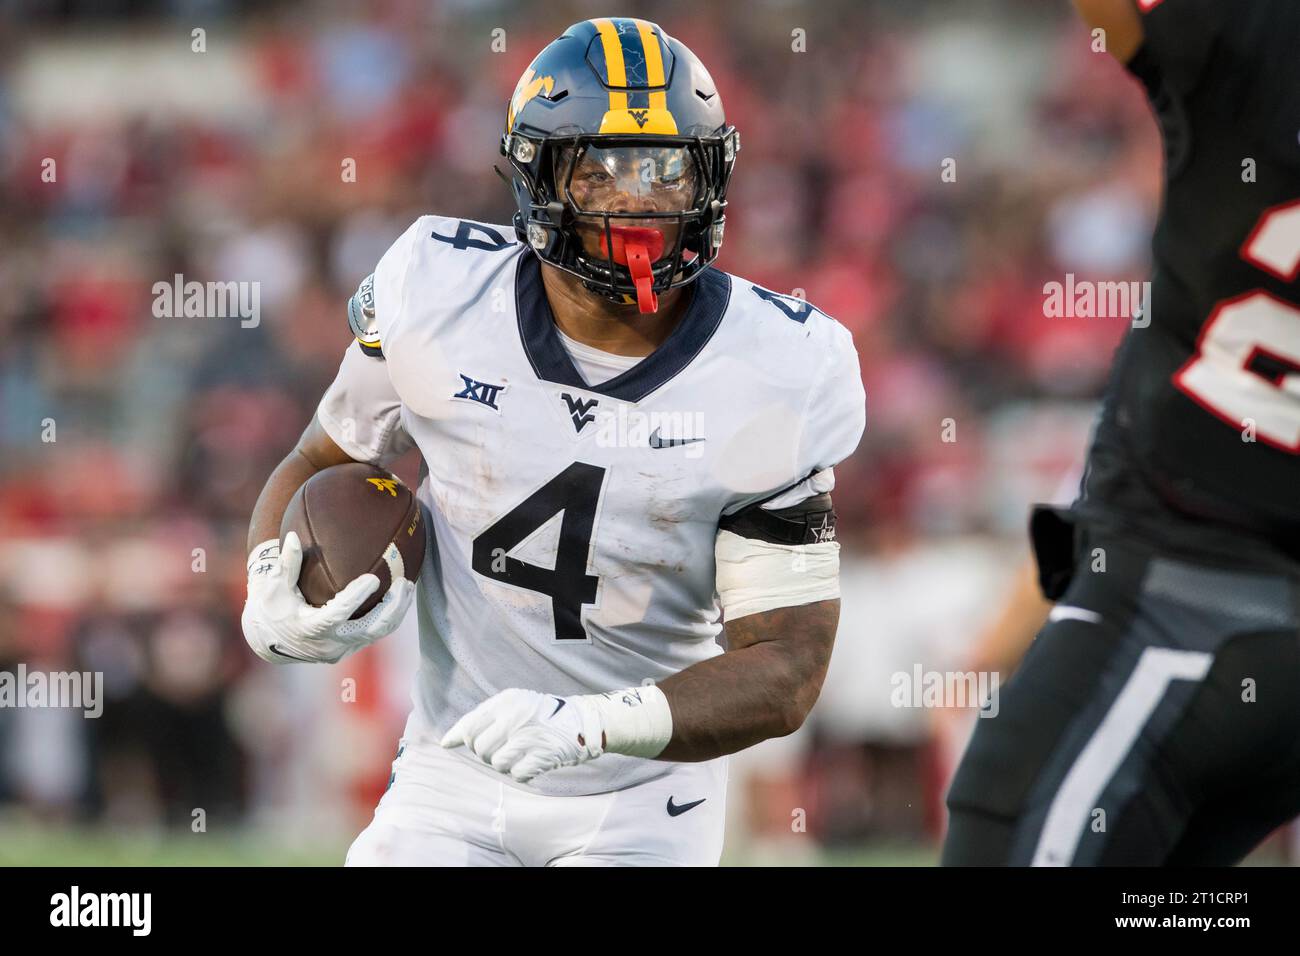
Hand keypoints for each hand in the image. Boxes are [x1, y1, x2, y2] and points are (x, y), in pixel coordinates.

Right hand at [241, 531, 414, 664]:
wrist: (268, 640)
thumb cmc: (271, 607)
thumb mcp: (273, 586)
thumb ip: (286, 564)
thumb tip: (294, 537)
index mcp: (310, 628)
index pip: (338, 614)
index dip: (356, 597)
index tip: (373, 578)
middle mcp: (329, 644)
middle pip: (370, 629)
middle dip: (392, 607)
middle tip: (405, 582)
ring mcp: (341, 649)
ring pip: (377, 633)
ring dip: (396, 611)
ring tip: (408, 586)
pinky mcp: (348, 648)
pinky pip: (374, 634)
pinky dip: (388, 616)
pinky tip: (399, 596)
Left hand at [439, 688, 605, 782]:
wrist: (583, 721)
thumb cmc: (540, 715)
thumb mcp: (512, 705)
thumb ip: (479, 720)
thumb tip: (446, 742)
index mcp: (506, 701)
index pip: (470, 726)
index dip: (463, 739)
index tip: (457, 744)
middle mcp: (516, 717)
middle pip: (480, 748)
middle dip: (486, 754)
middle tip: (501, 749)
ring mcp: (529, 737)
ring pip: (496, 763)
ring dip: (505, 764)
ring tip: (519, 754)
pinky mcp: (542, 755)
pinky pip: (517, 775)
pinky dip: (522, 773)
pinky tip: (532, 762)